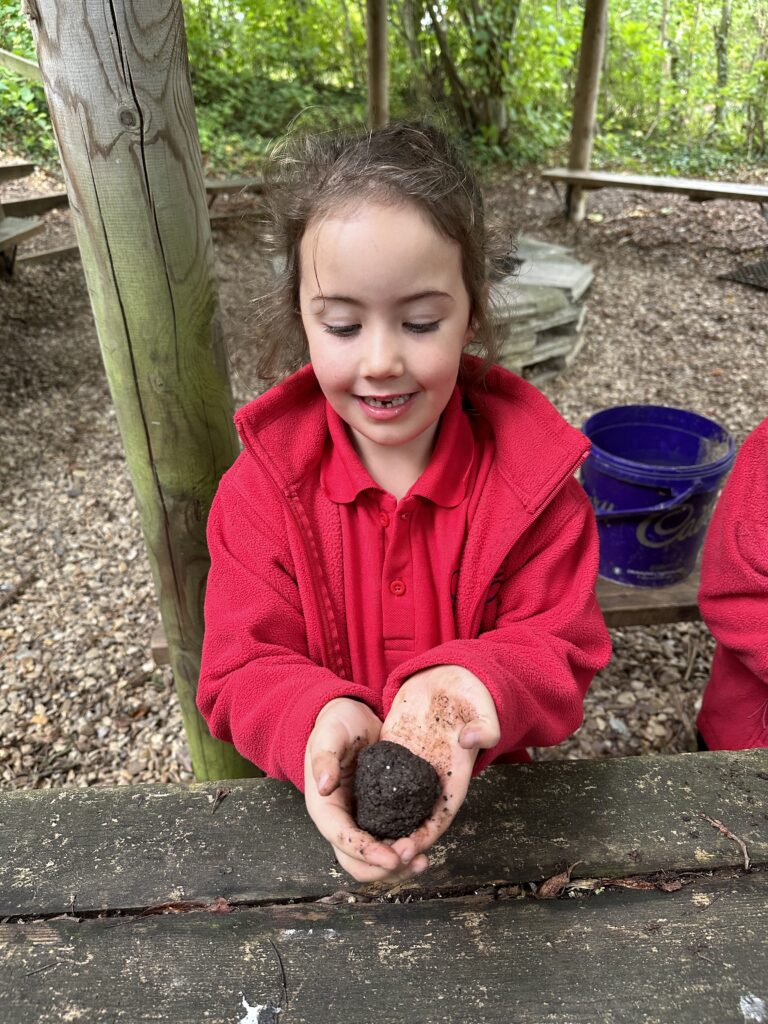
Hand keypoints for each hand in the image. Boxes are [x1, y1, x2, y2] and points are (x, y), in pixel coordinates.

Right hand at [304, 697, 429, 882]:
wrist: (354, 716)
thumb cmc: (337, 725)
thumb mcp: (328, 734)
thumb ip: (323, 757)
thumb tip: (323, 786)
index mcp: (325, 808)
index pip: (342, 839)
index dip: (366, 853)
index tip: (391, 858)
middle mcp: (343, 821)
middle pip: (358, 862)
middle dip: (385, 868)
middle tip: (414, 858)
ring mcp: (364, 820)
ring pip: (377, 859)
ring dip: (399, 866)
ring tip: (423, 860)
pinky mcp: (383, 814)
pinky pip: (393, 840)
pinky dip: (408, 848)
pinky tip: (426, 845)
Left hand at [380, 665, 499, 868]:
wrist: (451, 674)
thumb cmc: (472, 692)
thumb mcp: (483, 705)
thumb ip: (484, 724)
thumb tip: (473, 739)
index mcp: (456, 773)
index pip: (441, 814)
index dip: (426, 835)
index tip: (409, 849)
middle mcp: (432, 775)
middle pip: (416, 818)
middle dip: (400, 840)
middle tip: (381, 855)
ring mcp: (411, 765)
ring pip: (395, 804)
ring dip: (383, 825)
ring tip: (363, 842)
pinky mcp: (394, 750)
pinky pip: (381, 778)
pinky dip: (370, 797)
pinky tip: (350, 809)